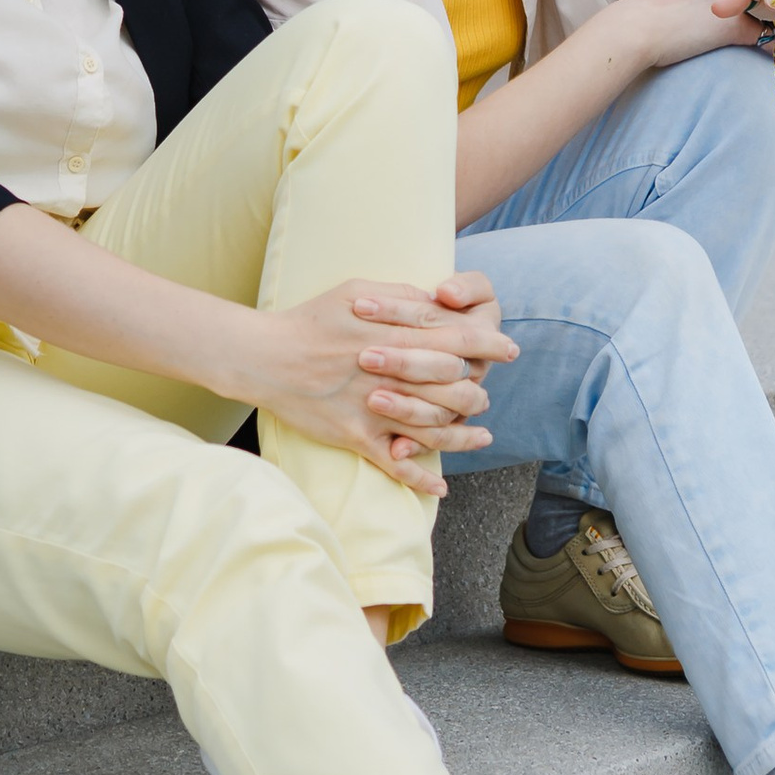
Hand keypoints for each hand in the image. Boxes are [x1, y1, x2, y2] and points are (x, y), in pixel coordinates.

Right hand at [256, 270, 517, 497]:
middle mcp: (389, 371)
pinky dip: (420, 477)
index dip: (487, 344)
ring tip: (482, 436)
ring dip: (464, 436)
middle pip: (453, 386)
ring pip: (433, 428)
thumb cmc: (312, 318)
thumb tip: (438, 302)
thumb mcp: (357, 289)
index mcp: (393, 333)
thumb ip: (401, 296)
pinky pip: (395, 464)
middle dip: (478, 391)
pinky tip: (441, 484)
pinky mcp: (356, 436)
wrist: (265, 356)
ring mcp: (373, 407)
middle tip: (486, 395)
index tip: (510, 349)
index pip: (456, 338)